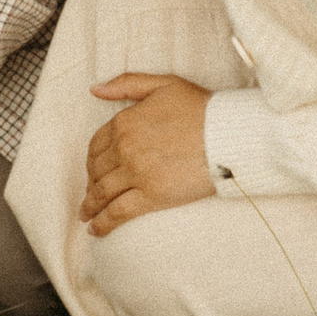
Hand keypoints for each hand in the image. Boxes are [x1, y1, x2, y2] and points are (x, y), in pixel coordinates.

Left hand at [81, 72, 216, 235]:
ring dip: (90, 207)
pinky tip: (96, 230)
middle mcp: (125, 148)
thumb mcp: (163, 84)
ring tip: (86, 217)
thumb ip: (127, 84)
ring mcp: (136, 173)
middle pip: (96, 171)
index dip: (92, 161)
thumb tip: (95, 90)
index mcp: (125, 122)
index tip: (94, 171)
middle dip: (90, 185)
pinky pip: (118, 212)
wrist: (230, 134)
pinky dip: (103, 223)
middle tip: (91, 196)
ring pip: (102, 194)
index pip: (96, 145)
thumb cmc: (202, 108)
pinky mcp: (152, 196)